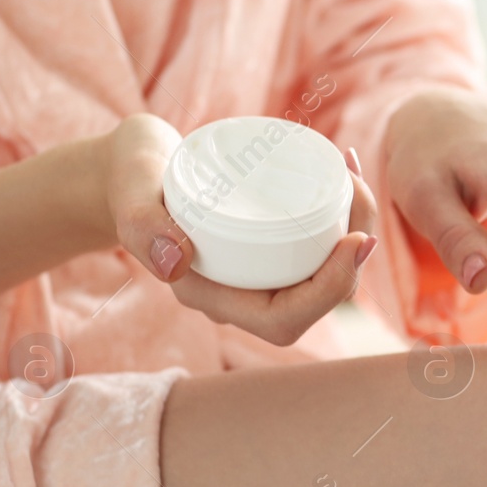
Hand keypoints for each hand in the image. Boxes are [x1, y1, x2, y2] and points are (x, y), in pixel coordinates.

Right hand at [98, 113, 377, 345]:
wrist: (131, 168)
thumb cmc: (130, 178)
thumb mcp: (129, 191)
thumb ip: (140, 224)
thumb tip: (178, 261)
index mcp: (210, 296)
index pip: (284, 319)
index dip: (329, 290)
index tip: (355, 239)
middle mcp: (240, 293)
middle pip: (317, 298)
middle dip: (354, 255)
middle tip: (357, 189)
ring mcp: (257, 272)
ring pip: (324, 272)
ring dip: (353, 229)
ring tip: (352, 176)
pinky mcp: (270, 246)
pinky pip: (317, 246)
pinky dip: (340, 214)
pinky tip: (346, 174)